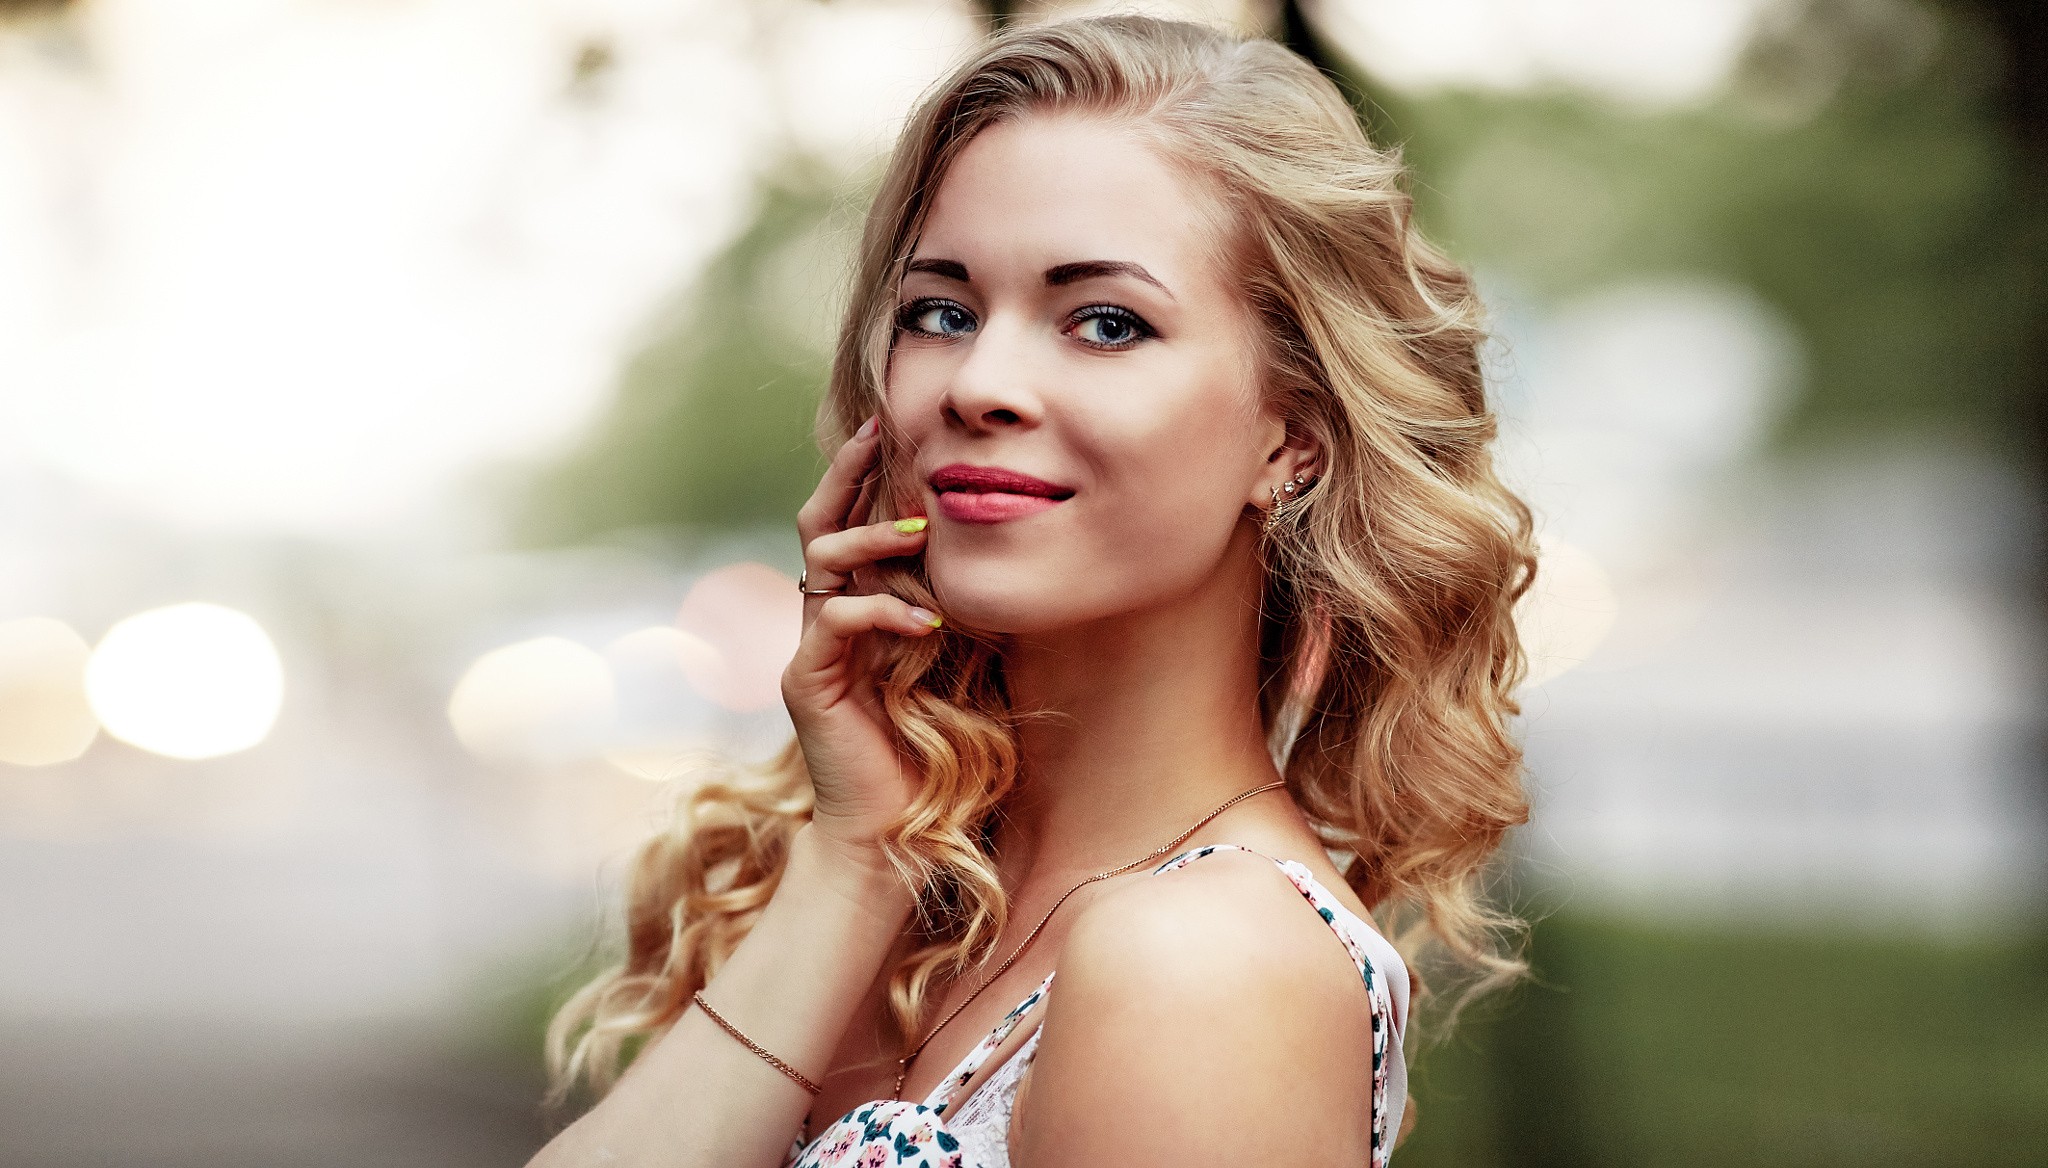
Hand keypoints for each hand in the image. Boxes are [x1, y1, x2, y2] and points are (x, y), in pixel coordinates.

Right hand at [782, 416, 938, 860]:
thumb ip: (956, 613)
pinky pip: (834, 622)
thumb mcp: (953, 668)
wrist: (885, 836)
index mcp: (851, 612)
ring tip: (921, 533)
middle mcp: (821, 622)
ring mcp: (809, 651)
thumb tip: (1003, 562)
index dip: (864, 476)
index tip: (891, 428)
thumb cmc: (926, 758)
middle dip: (847, 473)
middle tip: (878, 430)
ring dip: (873, 538)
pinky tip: (929, 623)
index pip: (847, 525)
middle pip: (818, 524)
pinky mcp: (808, 683)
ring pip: (821, 561)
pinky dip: (882, 612)